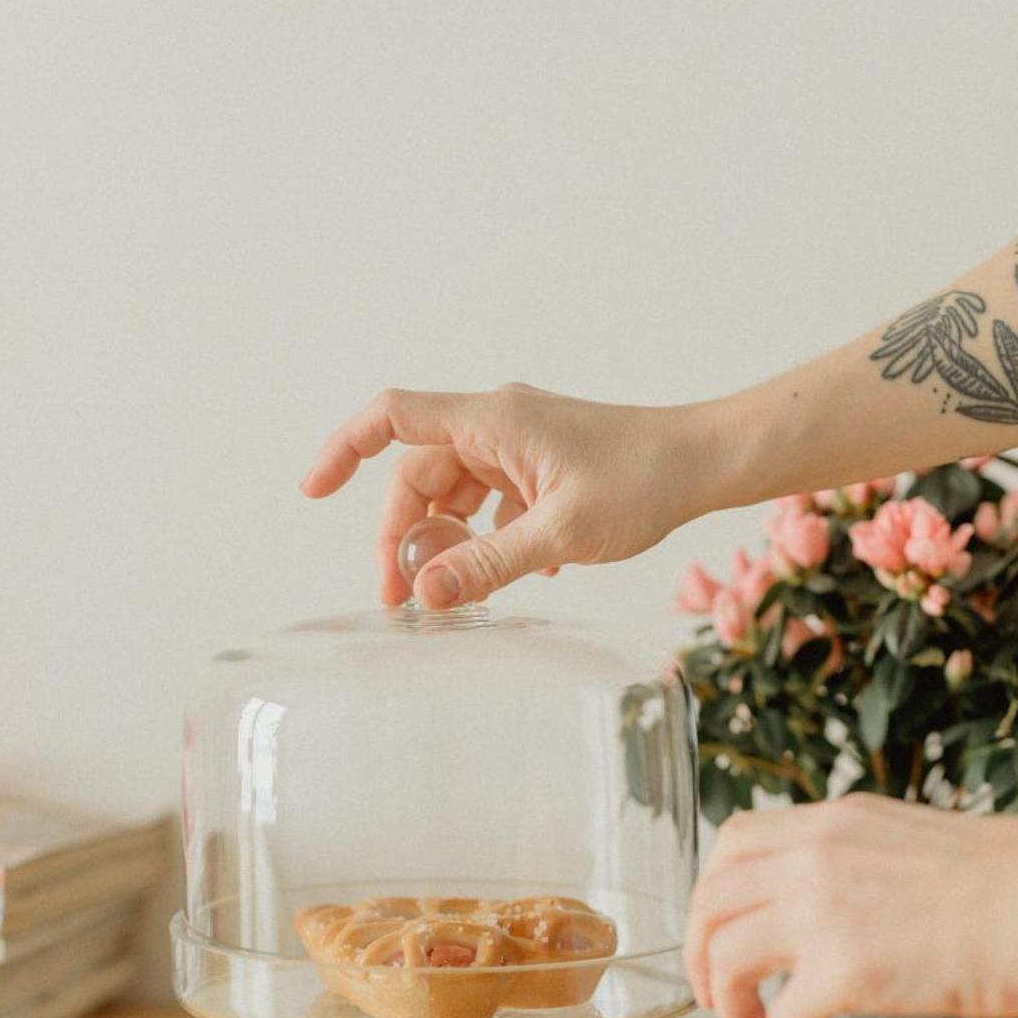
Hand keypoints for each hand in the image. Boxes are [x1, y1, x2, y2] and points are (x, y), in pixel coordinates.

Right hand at [302, 384, 719, 606]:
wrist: (704, 463)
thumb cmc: (643, 481)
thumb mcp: (560, 533)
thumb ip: (489, 564)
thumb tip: (425, 596)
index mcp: (491, 421)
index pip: (392, 417)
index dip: (343, 449)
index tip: (313, 492)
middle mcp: (497, 425)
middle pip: (418, 474)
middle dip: (404, 535)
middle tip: (406, 600)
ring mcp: (519, 447)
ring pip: (454, 493)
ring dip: (445, 542)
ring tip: (450, 597)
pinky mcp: (540, 469)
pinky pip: (490, 503)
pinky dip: (485, 538)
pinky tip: (511, 574)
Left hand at [684, 794, 1017, 1017]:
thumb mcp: (916, 848)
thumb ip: (864, 868)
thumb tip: (846, 914)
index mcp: (835, 823)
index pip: (735, 842)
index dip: (715, 895)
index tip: (724, 931)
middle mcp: (816, 856)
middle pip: (711, 899)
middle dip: (701, 954)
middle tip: (719, 996)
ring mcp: (823, 910)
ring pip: (724, 955)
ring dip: (728, 1006)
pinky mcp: (844, 968)